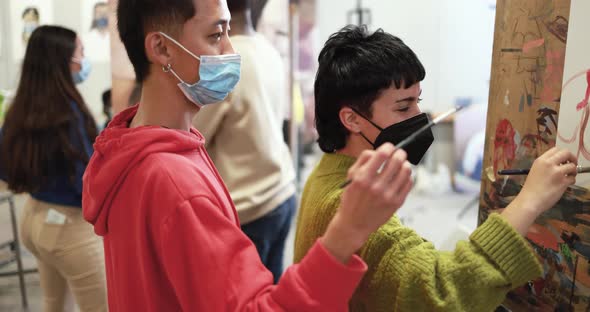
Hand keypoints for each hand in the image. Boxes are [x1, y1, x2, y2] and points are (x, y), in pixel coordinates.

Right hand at [322, 143, 412, 262]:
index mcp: (363, 178)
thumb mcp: (350, 177)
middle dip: (400, 153)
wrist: (354, 224)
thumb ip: (363, 160)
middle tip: (399, 153)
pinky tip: (402, 176)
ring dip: (405, 164)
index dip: (388, 147)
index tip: (389, 147)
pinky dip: (408, 176)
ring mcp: (388, 196)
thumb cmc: (352, 199)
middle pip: (397, 160)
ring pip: (406, 171)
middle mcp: (376, 186)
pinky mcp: (396, 203)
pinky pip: (409, 183)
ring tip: (402, 164)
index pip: (382, 154)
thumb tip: (378, 150)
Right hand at [501, 147, 576, 234]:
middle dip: (572, 158)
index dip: (563, 154)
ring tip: (568, 177)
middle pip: (566, 153)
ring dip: (573, 171)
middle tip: (571, 164)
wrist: (530, 200)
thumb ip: (546, 165)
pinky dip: (571, 181)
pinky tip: (565, 184)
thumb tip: (560, 163)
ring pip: (572, 166)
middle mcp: (549, 164)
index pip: (556, 149)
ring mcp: (556, 173)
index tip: (564, 159)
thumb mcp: (535, 171)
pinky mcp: (562, 182)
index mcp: (540, 160)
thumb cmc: (531, 188)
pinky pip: (573, 178)